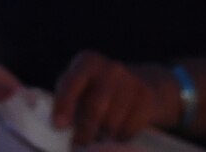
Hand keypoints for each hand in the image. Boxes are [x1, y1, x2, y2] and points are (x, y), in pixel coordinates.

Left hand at [52, 51, 175, 146]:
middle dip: (84, 131)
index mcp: (87, 63)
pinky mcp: (146, 98)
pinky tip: (117, 131)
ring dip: (103, 136)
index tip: (59, 125)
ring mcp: (131, 81)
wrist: (143, 83)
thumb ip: (67, 102)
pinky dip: (120, 137)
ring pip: (112, 123)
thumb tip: (59, 128)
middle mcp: (110, 68)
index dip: (64, 104)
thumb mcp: (80, 87)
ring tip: (99, 135)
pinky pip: (129, 129)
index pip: (72, 82)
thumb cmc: (98, 90)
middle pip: (95, 107)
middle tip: (77, 146)